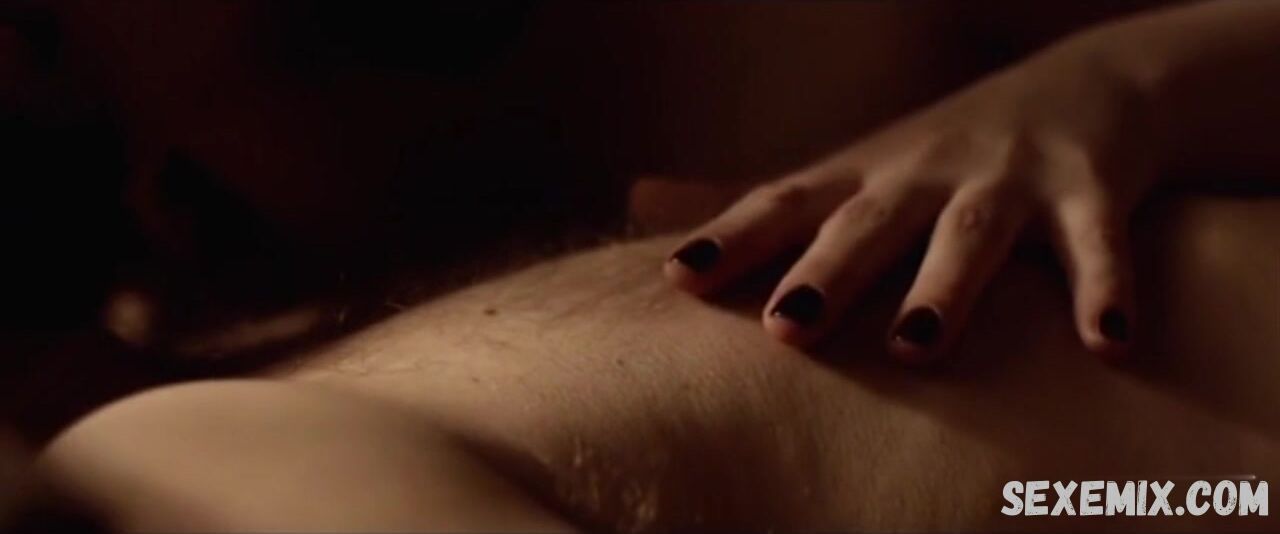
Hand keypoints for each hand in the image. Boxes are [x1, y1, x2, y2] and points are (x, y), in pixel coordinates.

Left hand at [665, 36, 1163, 362]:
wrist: (1088, 80)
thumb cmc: (940, 150)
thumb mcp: (848, 170)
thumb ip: (754, 202)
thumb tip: (635, 201)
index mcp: (864, 176)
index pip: (786, 205)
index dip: (733, 240)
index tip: (678, 280)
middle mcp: (926, 172)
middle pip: (871, 224)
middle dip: (827, 273)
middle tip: (784, 329)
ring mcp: (1008, 178)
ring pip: (972, 234)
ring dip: (944, 289)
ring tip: (914, 348)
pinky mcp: (1090, 191)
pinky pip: (1097, 245)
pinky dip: (1103, 290)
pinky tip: (1105, 346)